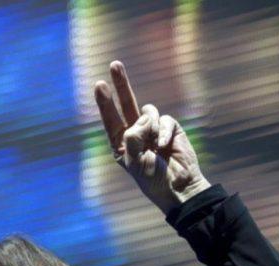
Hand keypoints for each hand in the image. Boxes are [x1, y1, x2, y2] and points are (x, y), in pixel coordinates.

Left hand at [94, 60, 209, 212]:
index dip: (105, 102)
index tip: (99, 84)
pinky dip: (164, 131)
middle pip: (126, 104)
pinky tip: (165, 145)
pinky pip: (164, 120)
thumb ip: (133, 138)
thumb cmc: (153, 179)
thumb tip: (143, 117)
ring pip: (148, 112)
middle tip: (115, 64)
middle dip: (121, 84)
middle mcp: (135, 133)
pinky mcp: (170, 128)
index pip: (110, 119)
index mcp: (121, 144)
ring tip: (155, 147)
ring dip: (150, 127)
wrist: (178, 186)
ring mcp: (153, 129)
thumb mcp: (135, 161)